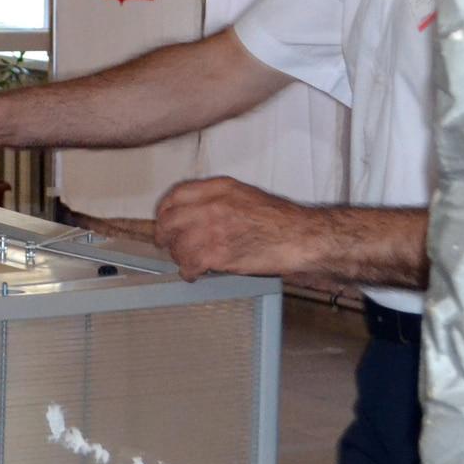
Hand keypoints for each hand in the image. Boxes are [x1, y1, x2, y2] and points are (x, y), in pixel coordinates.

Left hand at [151, 177, 314, 281]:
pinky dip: (188, 272)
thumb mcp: (246, 195)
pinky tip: (194, 274)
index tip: (162, 219)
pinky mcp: (217, 253)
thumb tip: (195, 212)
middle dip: (164, 235)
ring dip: (179, 256)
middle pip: (170, 220)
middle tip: (166, 244)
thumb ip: (218, 199)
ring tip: (188, 262)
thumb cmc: (280, 220)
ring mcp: (213, 229)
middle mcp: (212, 205)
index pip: (176, 194)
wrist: (300, 237)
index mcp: (220, 188)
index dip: (164, 210)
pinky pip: (189, 264)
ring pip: (178, 245)